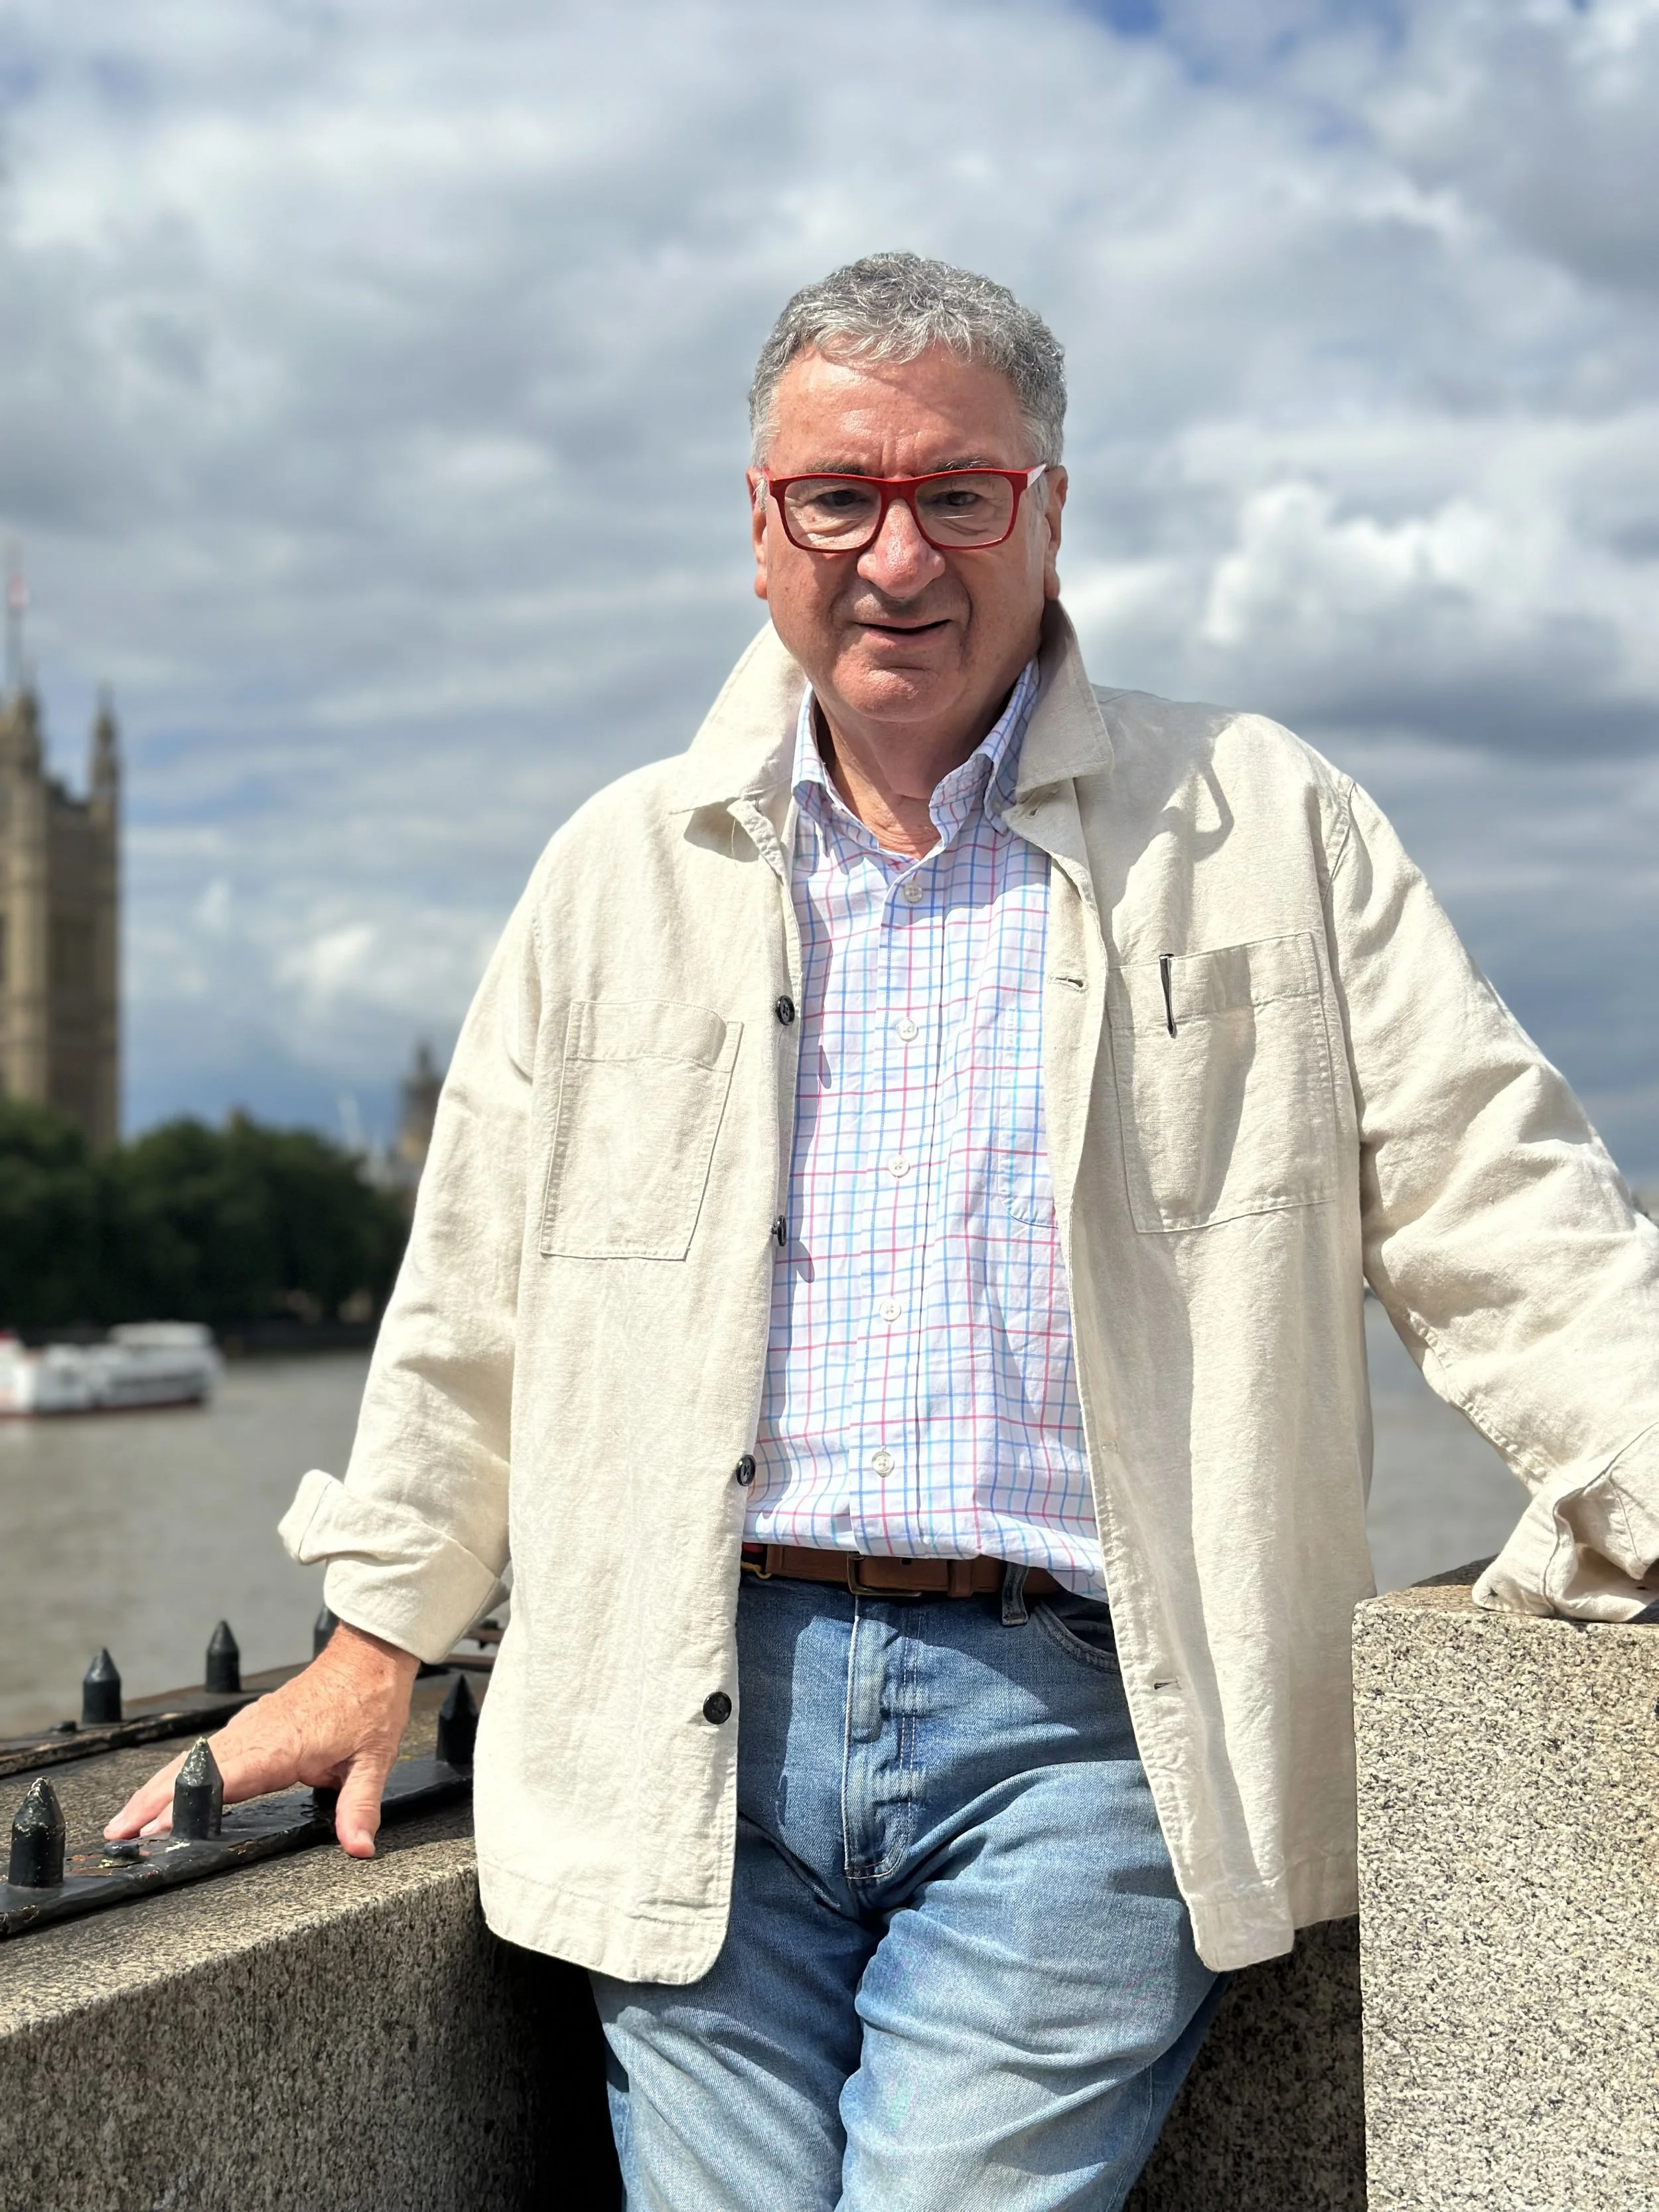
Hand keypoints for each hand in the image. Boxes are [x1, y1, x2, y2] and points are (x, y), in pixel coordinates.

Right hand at [104, 1621, 420, 1858]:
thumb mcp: (374, 1760)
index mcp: (280, 1746)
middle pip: (192, 1770)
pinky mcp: (252, 1722)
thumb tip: (359, 1847)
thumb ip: (359, 1806)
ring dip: (156, 1787)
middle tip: (117, 1834)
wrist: (368, 1655)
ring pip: (193, 1759)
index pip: (223, 1781)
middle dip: (150, 1802)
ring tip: (125, 1819)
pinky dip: (177, 1770)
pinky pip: (206, 1750)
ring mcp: (250, 1726)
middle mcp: (256, 1734)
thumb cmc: (370, 1702)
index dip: (186, 1804)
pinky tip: (163, 1788)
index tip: (154, 1830)